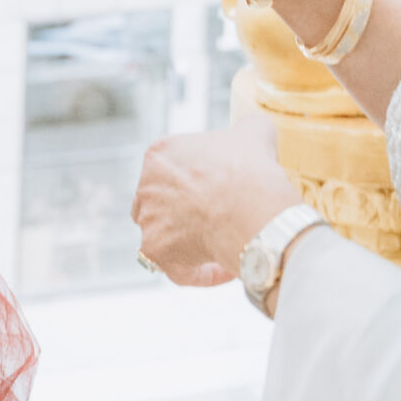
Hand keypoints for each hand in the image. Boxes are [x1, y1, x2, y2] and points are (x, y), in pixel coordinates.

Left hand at [133, 118, 297, 285]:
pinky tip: (226, 271)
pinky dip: (200, 273)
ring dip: (192, 244)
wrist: (251, 208)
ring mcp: (148, 220)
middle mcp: (145, 185)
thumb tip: (253, 128)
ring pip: (166, 237)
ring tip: (225, 248)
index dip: (203, 182)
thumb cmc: (252, 169)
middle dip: (189, 213)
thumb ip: (247, 127)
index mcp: (161, 154)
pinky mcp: (157, 251)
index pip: (175, 169)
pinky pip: (178, 268)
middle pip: (162, 203)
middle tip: (222, 220)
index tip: (228, 192)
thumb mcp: (255, 132)